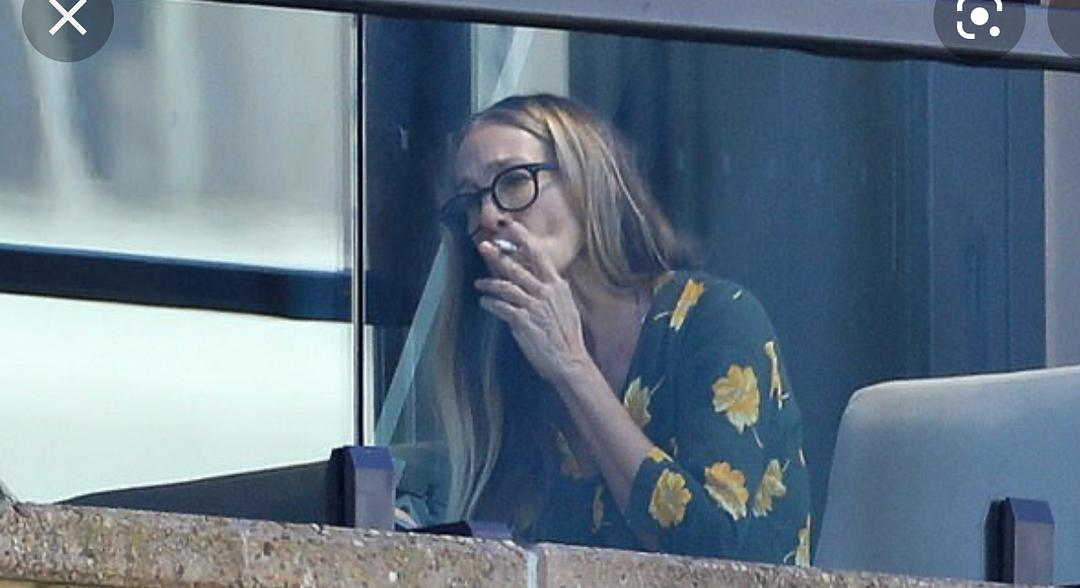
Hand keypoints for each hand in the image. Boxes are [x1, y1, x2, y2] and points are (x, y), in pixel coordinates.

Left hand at [474, 221, 590, 384]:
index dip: (522, 238)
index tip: (508, 225)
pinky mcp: (522, 321)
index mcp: (557, 285)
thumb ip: (555, 290)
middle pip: (516, 267)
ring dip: (489, 283)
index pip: (538, 254)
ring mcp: (533, 306)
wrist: (569, 361)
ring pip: (505, 286)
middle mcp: (545, 291)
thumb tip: (546, 279)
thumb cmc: (568, 336)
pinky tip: (484, 302)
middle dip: (497, 255)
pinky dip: (490, 303)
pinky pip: (500, 307)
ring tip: (478, 284)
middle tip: (483, 246)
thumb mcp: (567, 306)